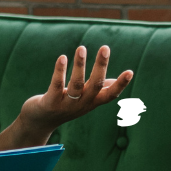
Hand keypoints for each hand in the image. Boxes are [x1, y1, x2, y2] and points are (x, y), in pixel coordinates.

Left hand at [16, 46, 134, 140]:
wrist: (41, 122)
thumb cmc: (65, 105)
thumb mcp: (84, 99)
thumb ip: (98, 91)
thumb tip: (115, 82)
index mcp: (92, 102)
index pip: (110, 95)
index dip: (120, 85)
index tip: (130, 72)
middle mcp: (82, 104)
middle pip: (95, 85)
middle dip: (101, 66)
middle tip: (105, 48)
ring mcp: (66, 104)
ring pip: (76, 85)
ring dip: (80, 66)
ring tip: (82, 48)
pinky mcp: (50, 102)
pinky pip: (56, 85)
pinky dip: (60, 71)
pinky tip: (63, 58)